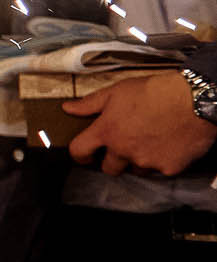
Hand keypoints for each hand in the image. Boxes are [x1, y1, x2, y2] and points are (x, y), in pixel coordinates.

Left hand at [66, 72, 216, 175]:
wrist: (193, 99)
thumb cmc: (153, 92)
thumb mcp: (117, 92)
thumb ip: (90, 103)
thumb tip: (67, 108)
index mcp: (106, 132)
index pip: (79, 151)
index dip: (79, 155)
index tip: (85, 155)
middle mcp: (123, 151)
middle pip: (108, 168)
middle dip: (112, 161)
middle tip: (123, 148)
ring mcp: (146, 162)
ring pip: (136, 170)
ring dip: (138, 161)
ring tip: (149, 143)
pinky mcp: (168, 168)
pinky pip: (160, 170)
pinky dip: (162, 161)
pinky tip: (168, 146)